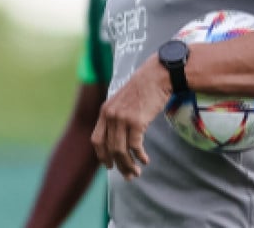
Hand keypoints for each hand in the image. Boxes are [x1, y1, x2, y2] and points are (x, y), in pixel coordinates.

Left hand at [91, 55, 170, 179]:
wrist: (156, 76)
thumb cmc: (142, 90)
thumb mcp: (122, 102)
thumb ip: (116, 117)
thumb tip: (118, 138)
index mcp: (104, 111)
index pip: (96, 140)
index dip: (102, 155)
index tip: (109, 166)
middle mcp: (110, 115)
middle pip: (110, 148)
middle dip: (118, 165)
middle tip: (128, 176)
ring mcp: (122, 118)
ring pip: (121, 150)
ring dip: (129, 164)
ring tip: (137, 172)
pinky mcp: (137, 121)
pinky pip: (135, 145)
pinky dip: (140, 156)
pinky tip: (145, 160)